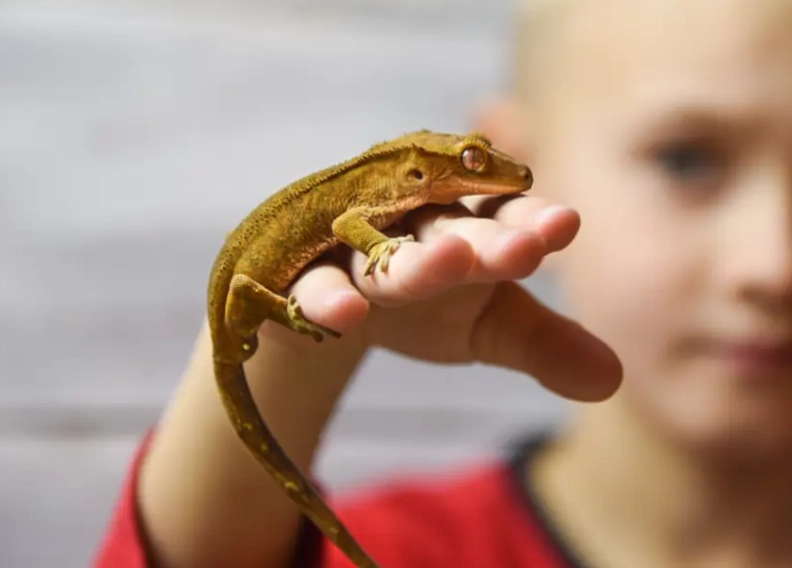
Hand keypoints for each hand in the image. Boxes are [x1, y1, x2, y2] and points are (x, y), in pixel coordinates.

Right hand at [260, 194, 621, 401]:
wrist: (339, 305)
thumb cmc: (427, 304)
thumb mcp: (488, 327)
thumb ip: (544, 345)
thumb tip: (612, 381)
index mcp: (466, 230)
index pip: (502, 219)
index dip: (529, 223)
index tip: (563, 227)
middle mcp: (412, 229)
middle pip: (446, 230)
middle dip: (481, 240)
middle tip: (520, 249)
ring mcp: (353, 249)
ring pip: (381, 252)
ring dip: (411, 260)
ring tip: (446, 265)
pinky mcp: (303, 277)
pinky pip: (313, 284)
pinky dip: (326, 297)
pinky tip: (345, 316)